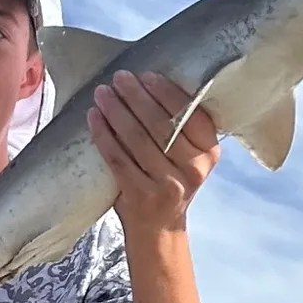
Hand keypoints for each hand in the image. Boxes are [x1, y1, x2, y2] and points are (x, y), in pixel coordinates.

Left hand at [88, 69, 220, 233]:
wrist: (158, 227)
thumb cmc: (169, 179)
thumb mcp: (188, 155)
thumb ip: (179, 126)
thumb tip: (148, 81)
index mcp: (209, 152)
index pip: (191, 115)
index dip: (167, 93)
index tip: (146, 75)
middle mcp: (193, 169)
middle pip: (161, 124)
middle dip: (137, 96)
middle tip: (119, 77)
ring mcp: (167, 185)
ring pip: (137, 139)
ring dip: (116, 111)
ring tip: (102, 93)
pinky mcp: (140, 195)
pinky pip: (117, 158)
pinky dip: (103, 135)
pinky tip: (94, 118)